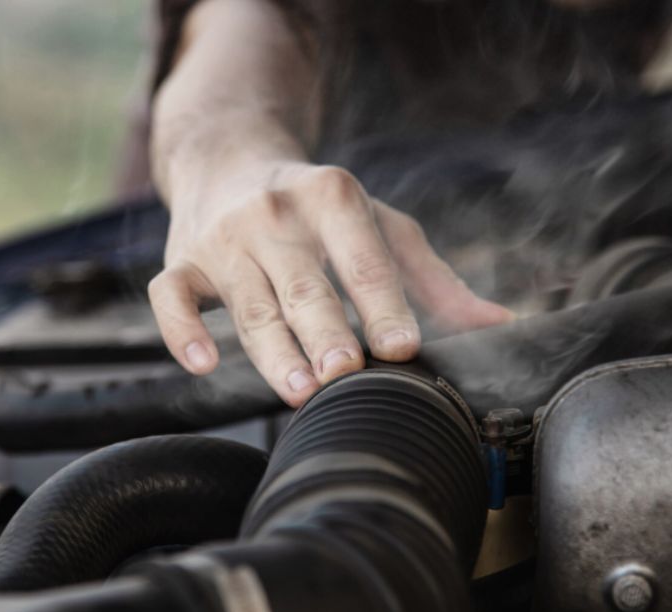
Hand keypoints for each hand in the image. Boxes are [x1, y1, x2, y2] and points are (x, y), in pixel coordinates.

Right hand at [148, 161, 512, 406]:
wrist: (226, 159)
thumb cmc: (317, 207)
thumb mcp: (380, 224)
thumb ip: (434, 280)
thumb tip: (501, 327)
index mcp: (332, 196)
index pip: (362, 256)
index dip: (383, 303)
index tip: (403, 348)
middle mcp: (274, 213)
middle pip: (303, 283)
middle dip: (324, 330)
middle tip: (345, 373)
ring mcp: (224, 238)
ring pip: (247, 301)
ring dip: (272, 349)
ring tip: (298, 391)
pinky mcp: (181, 261)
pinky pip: (170, 297)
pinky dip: (181, 331)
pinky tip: (203, 364)